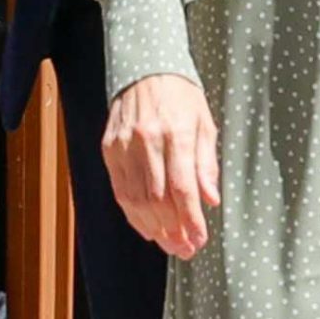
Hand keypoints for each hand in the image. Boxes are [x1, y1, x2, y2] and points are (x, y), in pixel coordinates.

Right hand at [103, 73, 220, 259]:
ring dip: (154, 228)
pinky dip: (133, 214)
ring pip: (136, 200)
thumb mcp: (205, 124)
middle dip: (174, 231)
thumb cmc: (182, 98)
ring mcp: (124, 145)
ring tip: (170, 244)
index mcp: (177, 132)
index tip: (200, 240)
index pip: (183, 187)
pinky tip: (148, 228)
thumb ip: (207, 164)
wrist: (145, 69)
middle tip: (186, 249)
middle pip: (158, 199)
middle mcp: (148, 140)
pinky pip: (120, 190)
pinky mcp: (109, 149)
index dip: (191, 219)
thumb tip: (211, 199)